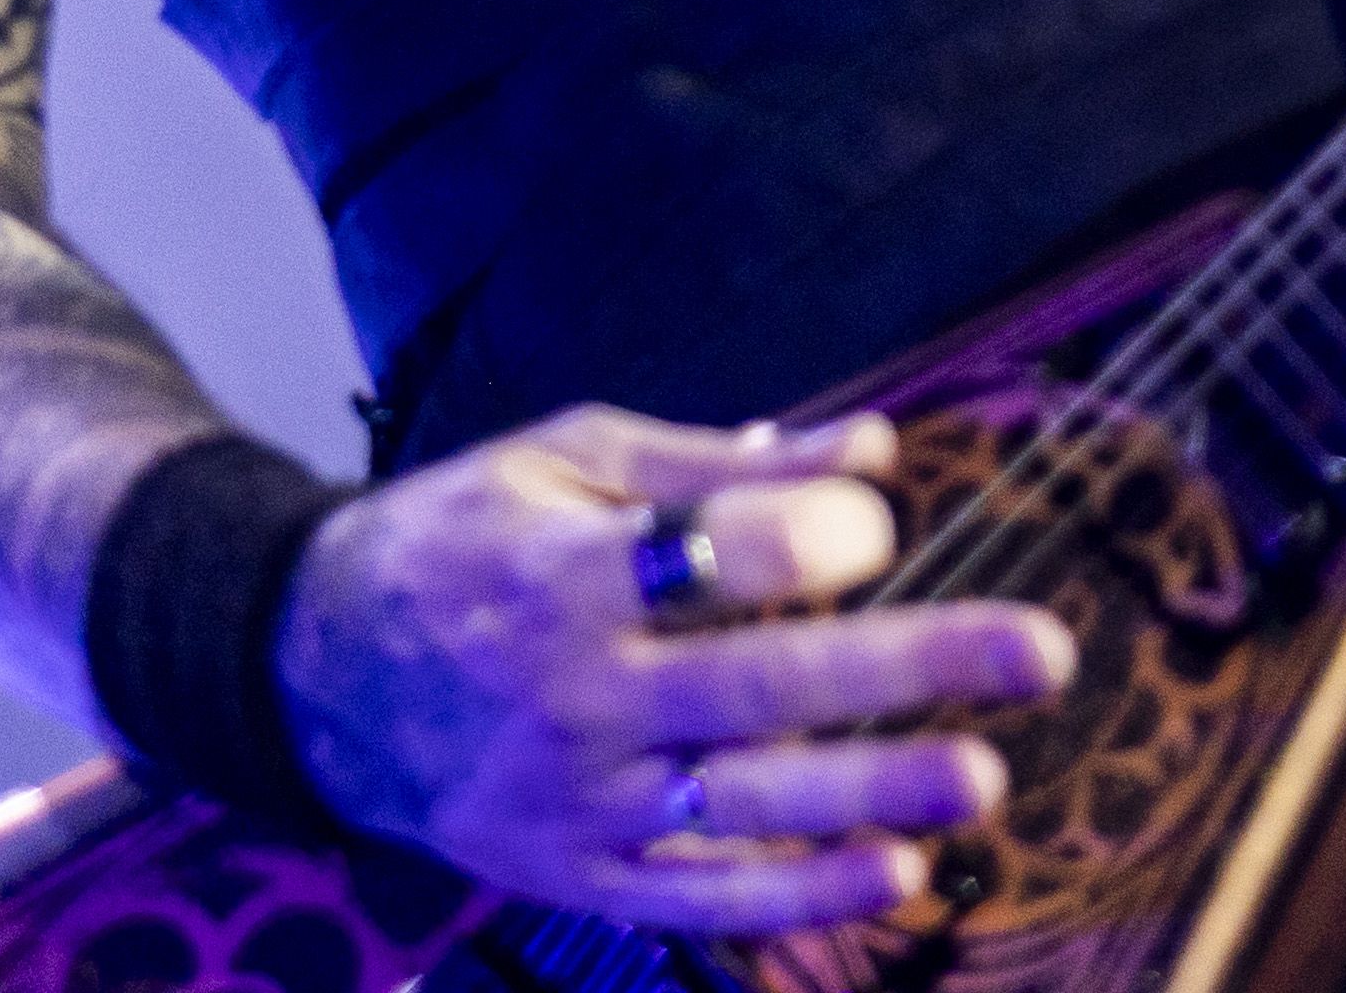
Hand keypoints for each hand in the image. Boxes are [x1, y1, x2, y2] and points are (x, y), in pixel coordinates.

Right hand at [271, 407, 1072, 935]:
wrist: (302, 674)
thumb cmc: (461, 541)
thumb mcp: (563, 463)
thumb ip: (718, 463)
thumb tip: (878, 450)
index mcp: (556, 576)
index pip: (700, 557)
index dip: (803, 535)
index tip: (881, 520)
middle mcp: (566, 697)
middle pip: (752, 686)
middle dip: (907, 667)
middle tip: (1043, 649)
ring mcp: (570, 799)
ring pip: (736, 803)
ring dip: (867, 795)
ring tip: (983, 779)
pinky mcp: (570, 873)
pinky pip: (693, 895)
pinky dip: (793, 893)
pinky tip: (897, 875)